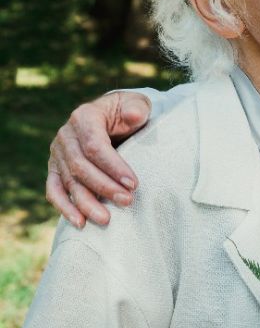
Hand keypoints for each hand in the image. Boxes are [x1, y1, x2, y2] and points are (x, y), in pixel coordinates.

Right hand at [47, 92, 151, 227]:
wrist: (112, 116)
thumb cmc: (128, 112)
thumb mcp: (136, 104)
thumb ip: (136, 109)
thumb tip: (134, 116)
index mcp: (84, 117)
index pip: (95, 146)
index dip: (113, 166)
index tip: (133, 184)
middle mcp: (65, 135)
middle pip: (81, 167)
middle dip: (104, 187)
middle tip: (127, 201)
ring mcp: (57, 153)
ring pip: (69, 182)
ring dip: (87, 203)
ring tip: (106, 219)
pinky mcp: (55, 169)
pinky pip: (54, 190)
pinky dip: (65, 207)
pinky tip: (80, 222)